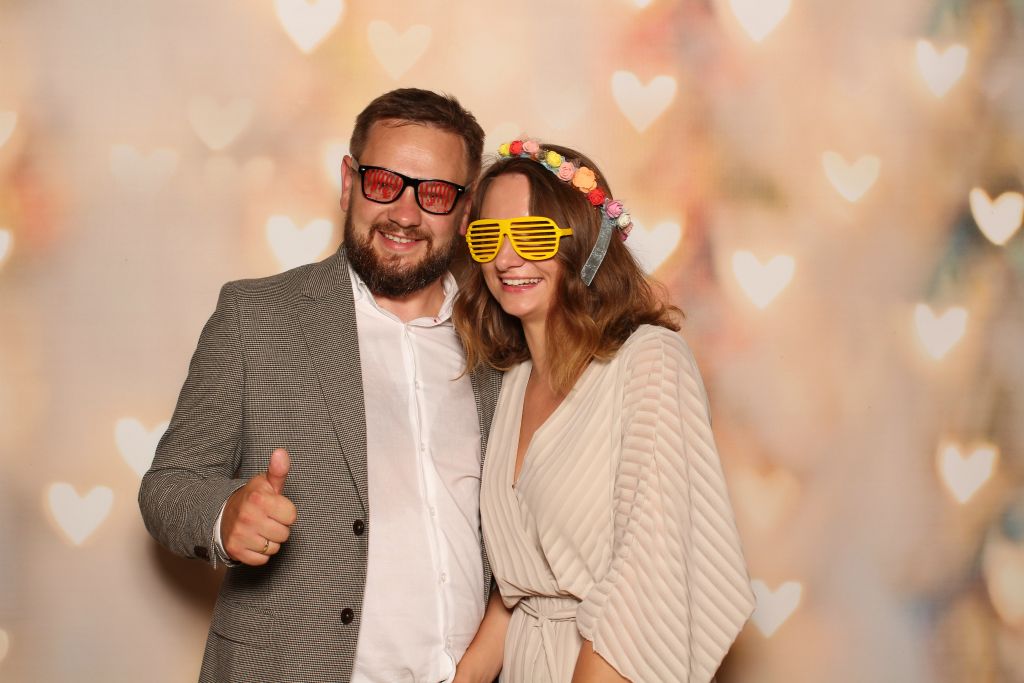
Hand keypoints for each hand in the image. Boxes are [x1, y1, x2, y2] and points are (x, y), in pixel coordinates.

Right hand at [220, 448, 297, 565]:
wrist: (223, 515)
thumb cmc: (252, 499)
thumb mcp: (265, 483)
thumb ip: (278, 470)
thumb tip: (281, 452)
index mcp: (258, 498)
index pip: (291, 515)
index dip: (286, 512)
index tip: (275, 508)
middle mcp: (248, 517)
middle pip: (284, 533)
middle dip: (279, 527)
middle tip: (267, 520)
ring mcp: (240, 535)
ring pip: (274, 548)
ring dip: (270, 541)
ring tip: (260, 529)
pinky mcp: (235, 550)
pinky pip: (262, 560)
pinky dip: (260, 553)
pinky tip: (253, 540)